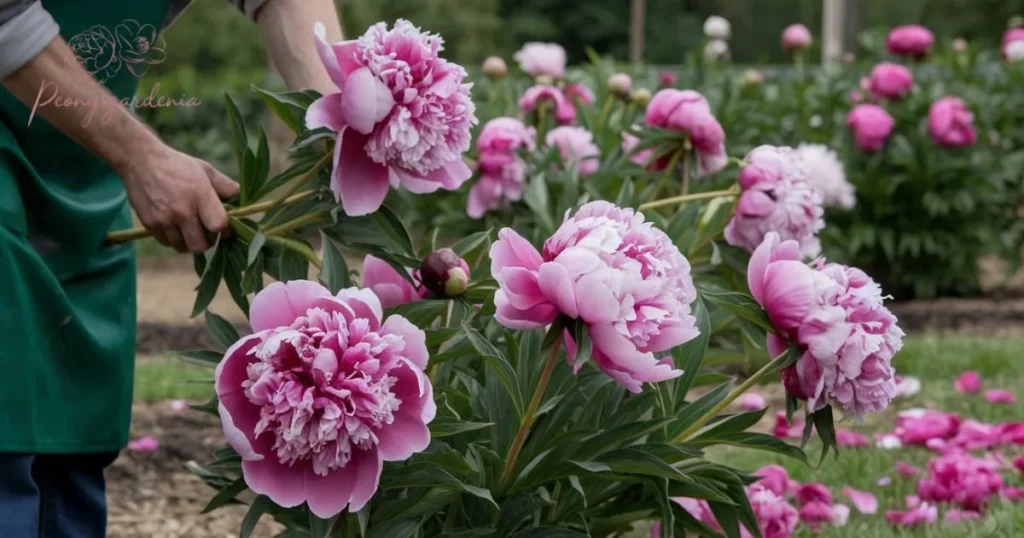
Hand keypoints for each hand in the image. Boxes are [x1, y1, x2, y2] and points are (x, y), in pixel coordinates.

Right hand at [120, 144, 239, 252]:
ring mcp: (164, 220)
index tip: (224, 227)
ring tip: (191, 229)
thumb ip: (225, 186)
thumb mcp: (205, 170)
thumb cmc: (177, 165)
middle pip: (201, 245)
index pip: (219, 226)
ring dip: (190, 242)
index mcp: (200, 195)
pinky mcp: (149, 224)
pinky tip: (176, 227)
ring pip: (183, 247)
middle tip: (207, 231)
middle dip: (208, 241)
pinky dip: (174, 239)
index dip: (225, 230)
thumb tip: (242, 197)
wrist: (140, 161)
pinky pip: (167, 243)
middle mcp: (182, 211)